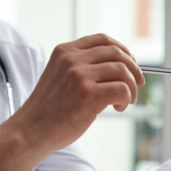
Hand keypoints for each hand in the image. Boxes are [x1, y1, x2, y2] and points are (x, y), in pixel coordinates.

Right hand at [12, 33, 144, 154]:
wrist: (33, 131)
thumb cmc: (52, 108)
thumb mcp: (63, 77)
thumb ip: (85, 68)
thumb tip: (121, 69)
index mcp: (66, 51)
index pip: (103, 39)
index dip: (123, 50)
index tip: (132, 64)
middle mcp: (72, 59)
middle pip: (117, 53)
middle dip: (134, 69)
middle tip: (138, 84)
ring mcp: (80, 75)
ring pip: (123, 71)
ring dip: (132, 87)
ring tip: (126, 101)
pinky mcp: (88, 94)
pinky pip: (122, 89)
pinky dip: (127, 98)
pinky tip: (118, 107)